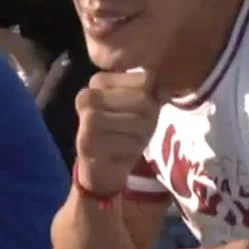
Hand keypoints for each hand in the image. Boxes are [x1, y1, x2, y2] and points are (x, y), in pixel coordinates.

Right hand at [72, 69, 162, 196]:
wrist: (102, 168)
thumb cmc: (124, 131)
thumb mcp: (142, 105)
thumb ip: (154, 91)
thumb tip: (163, 90)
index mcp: (99, 81)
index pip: (145, 80)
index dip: (151, 100)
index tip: (134, 113)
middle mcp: (87, 96)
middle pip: (143, 100)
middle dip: (147, 119)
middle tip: (131, 131)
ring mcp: (86, 119)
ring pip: (138, 120)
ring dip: (140, 136)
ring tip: (126, 141)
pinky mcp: (87, 142)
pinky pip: (129, 142)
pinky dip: (132, 150)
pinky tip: (119, 153)